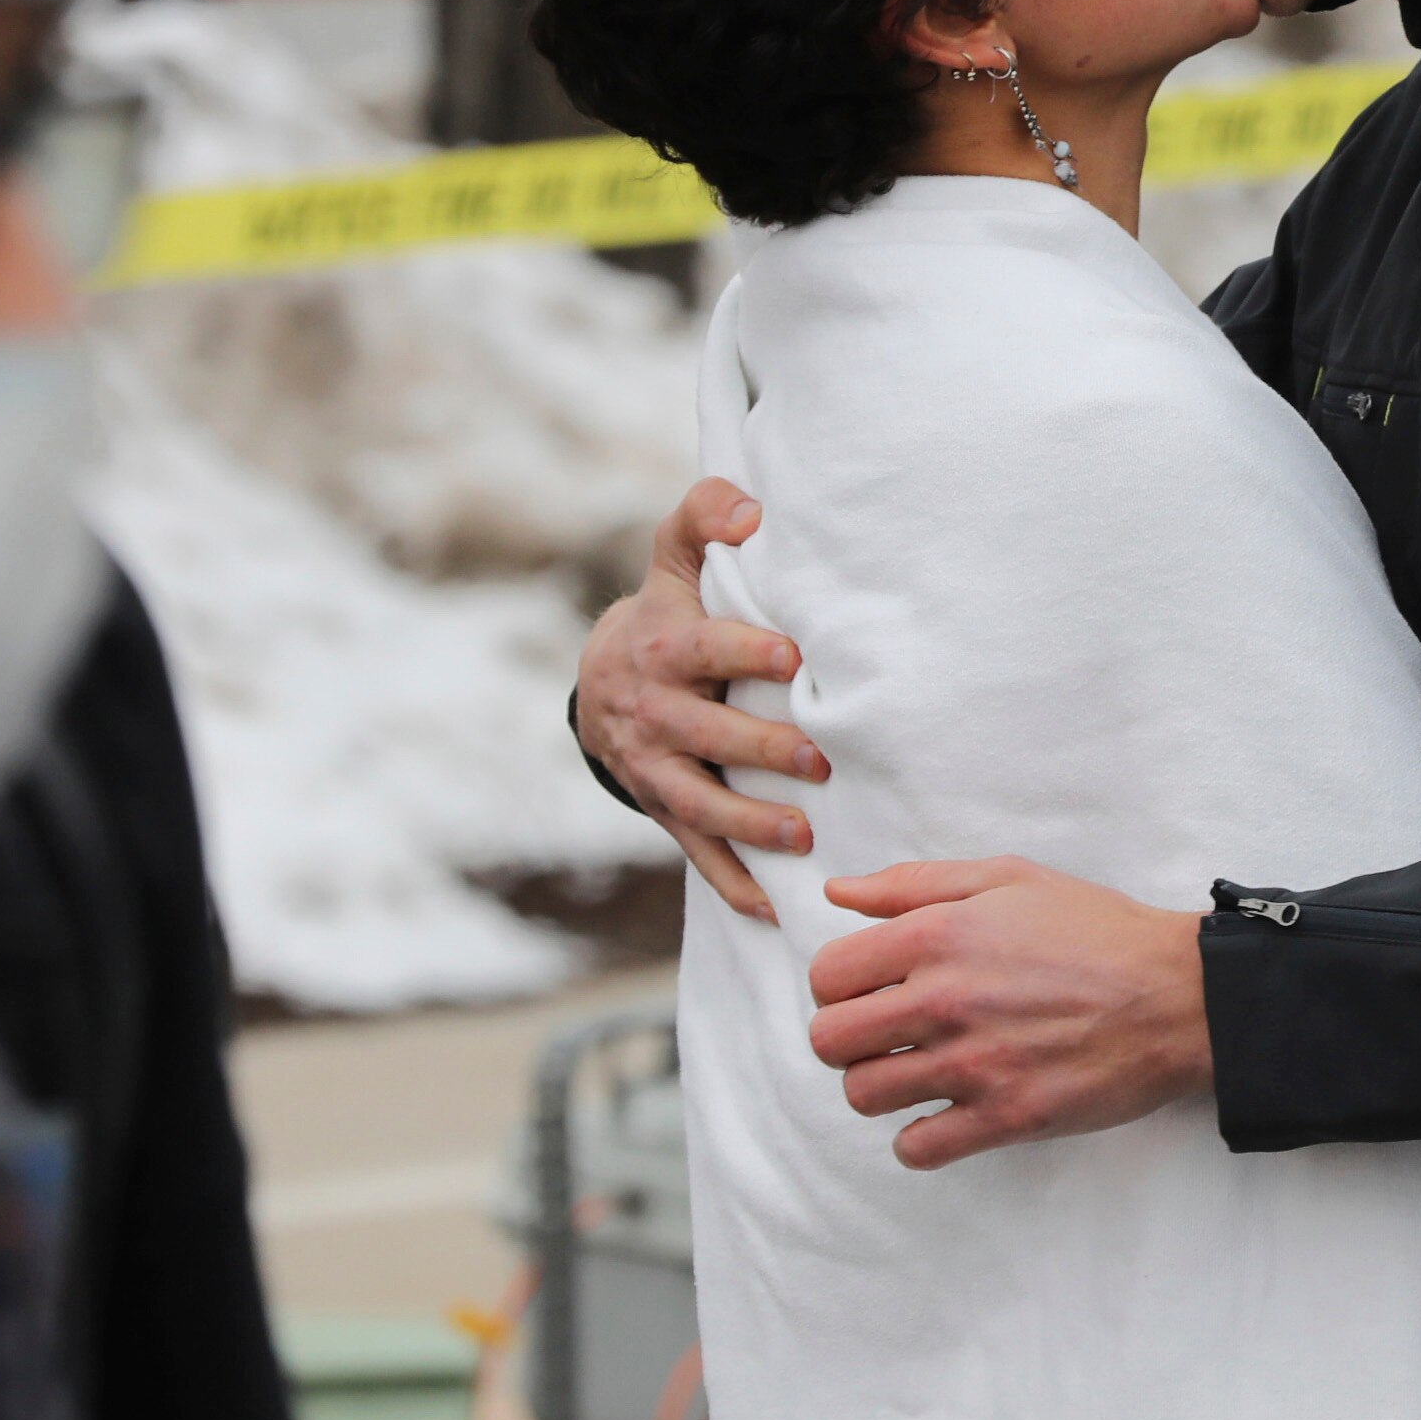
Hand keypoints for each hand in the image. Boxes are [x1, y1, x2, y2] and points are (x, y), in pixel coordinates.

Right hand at [577, 479, 827, 922]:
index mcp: (664, 649)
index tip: (792, 657)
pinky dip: (733, 883)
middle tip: (820, 761)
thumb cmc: (665, 609)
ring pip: (700, 803)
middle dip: (761, 750)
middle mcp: (655, 712)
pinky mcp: (665, 808)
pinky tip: (775, 909)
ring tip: (803, 836)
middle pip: (708, 734)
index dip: (745, 652)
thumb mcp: (673, 556)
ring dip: (750, 823)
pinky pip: (697, 851)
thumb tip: (752, 511)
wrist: (600, 680)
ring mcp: (657, 767)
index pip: (704, 650)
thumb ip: (704, 515)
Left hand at [805, 858, 1210, 1168]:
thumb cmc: (1097, 930)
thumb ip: (913, 884)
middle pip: (829, 1041)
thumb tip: (838, 895)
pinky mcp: (1006, 1117)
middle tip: (887, 1035)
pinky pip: (916, 1149)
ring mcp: (973, 1064)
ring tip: (916, 1072)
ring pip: (864, 1096)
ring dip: (880, 1087)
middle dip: (848, 1039)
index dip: (840, 985)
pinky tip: (945, 1114)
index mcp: (937, 935)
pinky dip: (919, 1139)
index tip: (871, 990)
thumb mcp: (1008, 879)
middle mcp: (944, 1000)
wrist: (1178, 994)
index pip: (827, 976)